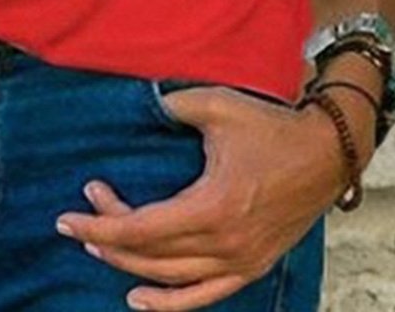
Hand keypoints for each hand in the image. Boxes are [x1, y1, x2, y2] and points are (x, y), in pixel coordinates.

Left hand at [54, 85, 347, 310]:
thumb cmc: (271, 127)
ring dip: (129, 267)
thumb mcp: (218, 106)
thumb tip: (140, 102)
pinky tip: (140, 298)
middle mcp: (224, 244)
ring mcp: (240, 261)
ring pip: (170, 278)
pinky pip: (203, 294)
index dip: (99, 226)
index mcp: (212, 207)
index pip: (140, 229)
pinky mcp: (252, 266)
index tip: (67, 218)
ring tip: (99, 248)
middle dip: (107, 239)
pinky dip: (169, 302)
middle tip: (79, 218)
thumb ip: (173, 106)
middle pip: (149, 255)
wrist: (327, 152)